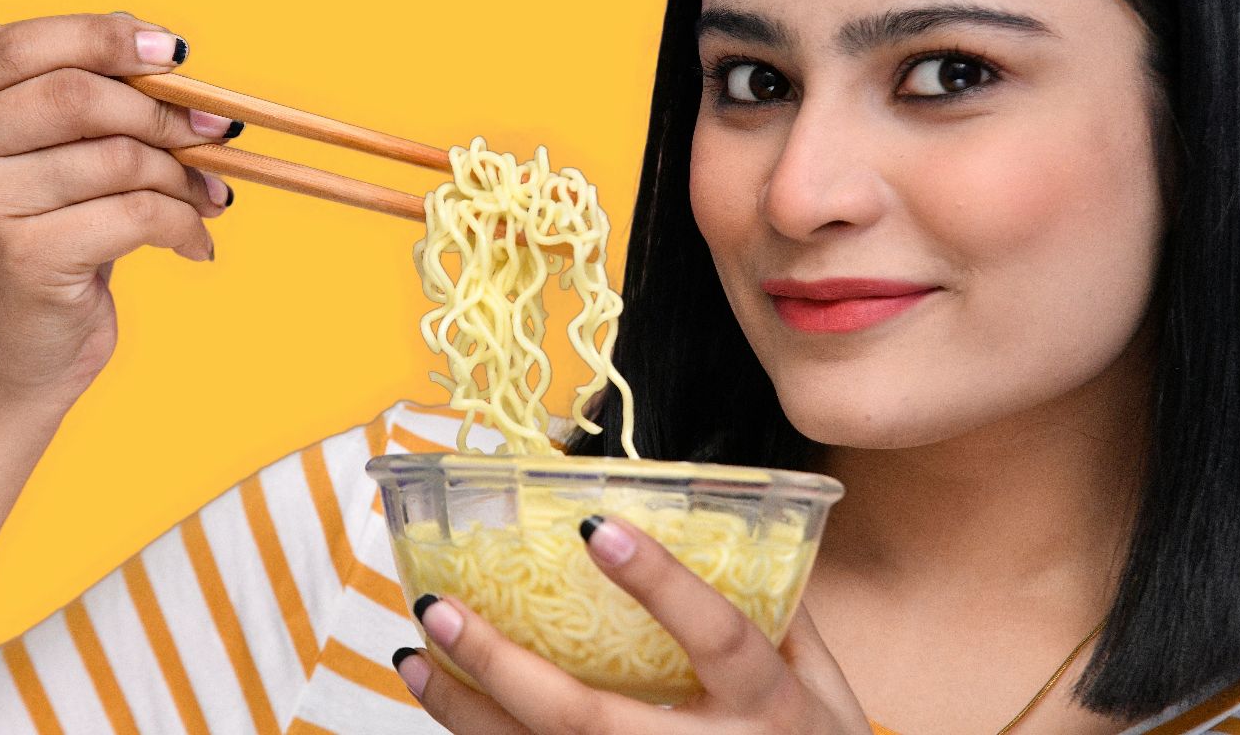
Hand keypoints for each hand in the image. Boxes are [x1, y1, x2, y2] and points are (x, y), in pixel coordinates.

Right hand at [0, 12, 239, 410]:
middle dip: (163, 111)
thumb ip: (82, 98)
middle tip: (216, 132)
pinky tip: (194, 242)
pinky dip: (183, 224)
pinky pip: (136, 214)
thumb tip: (156, 43)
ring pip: (118, 157)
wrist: (5, 362)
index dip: (104, 36)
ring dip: (184, 176)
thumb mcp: (47, 163)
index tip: (176, 52)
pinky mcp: (23, 258)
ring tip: (209, 196)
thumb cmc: (40, 245)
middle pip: (77, 95)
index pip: (22, 45)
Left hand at [394, 515, 873, 733]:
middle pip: (590, 721)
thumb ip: (782, 611)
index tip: (597, 527)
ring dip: (468, 712)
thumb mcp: (826, 686)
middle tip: (440, 607)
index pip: (716, 637)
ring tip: (414, 655)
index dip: (660, 584)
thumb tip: (730, 524)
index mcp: (770, 707)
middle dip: (505, 667)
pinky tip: (445, 704)